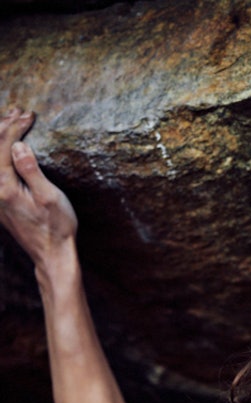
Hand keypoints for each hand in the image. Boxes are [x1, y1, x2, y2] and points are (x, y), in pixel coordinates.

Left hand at [0, 108, 77, 270]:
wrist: (51, 253)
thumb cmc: (56, 227)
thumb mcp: (49, 198)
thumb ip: (31, 170)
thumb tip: (17, 146)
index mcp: (4, 187)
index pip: (4, 146)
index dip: (15, 127)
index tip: (29, 116)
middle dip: (4, 127)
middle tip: (19, 112)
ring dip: (0, 137)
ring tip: (10, 120)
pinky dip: (0, 151)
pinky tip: (7, 146)